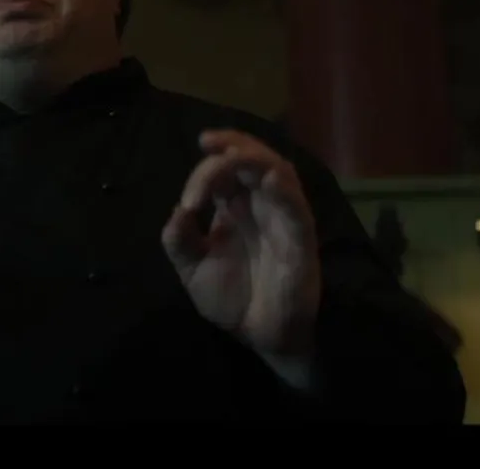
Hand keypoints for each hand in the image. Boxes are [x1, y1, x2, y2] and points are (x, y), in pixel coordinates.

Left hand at [161, 130, 321, 358]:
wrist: (258, 337)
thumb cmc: (231, 300)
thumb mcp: (192, 270)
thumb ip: (179, 240)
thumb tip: (178, 210)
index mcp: (235, 207)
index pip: (224, 170)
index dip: (204, 170)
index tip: (188, 202)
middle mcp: (260, 205)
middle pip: (253, 158)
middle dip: (231, 144)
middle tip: (207, 142)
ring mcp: (283, 219)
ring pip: (279, 171)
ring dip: (255, 157)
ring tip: (231, 153)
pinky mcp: (301, 240)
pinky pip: (298, 209)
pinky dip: (286, 192)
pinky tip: (270, 181)